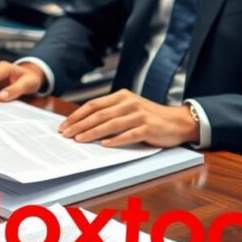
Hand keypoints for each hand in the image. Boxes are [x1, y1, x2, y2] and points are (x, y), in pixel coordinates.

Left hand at [58, 90, 199, 147]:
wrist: (177, 121)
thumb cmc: (150, 117)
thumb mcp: (129, 109)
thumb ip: (111, 113)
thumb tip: (84, 124)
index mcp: (122, 96)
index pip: (94, 105)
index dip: (77, 115)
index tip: (64, 126)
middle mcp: (129, 102)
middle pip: (99, 114)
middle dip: (80, 125)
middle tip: (66, 135)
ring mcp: (139, 114)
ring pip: (111, 124)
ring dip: (93, 132)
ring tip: (79, 140)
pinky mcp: (148, 127)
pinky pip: (129, 134)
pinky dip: (116, 140)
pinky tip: (105, 145)